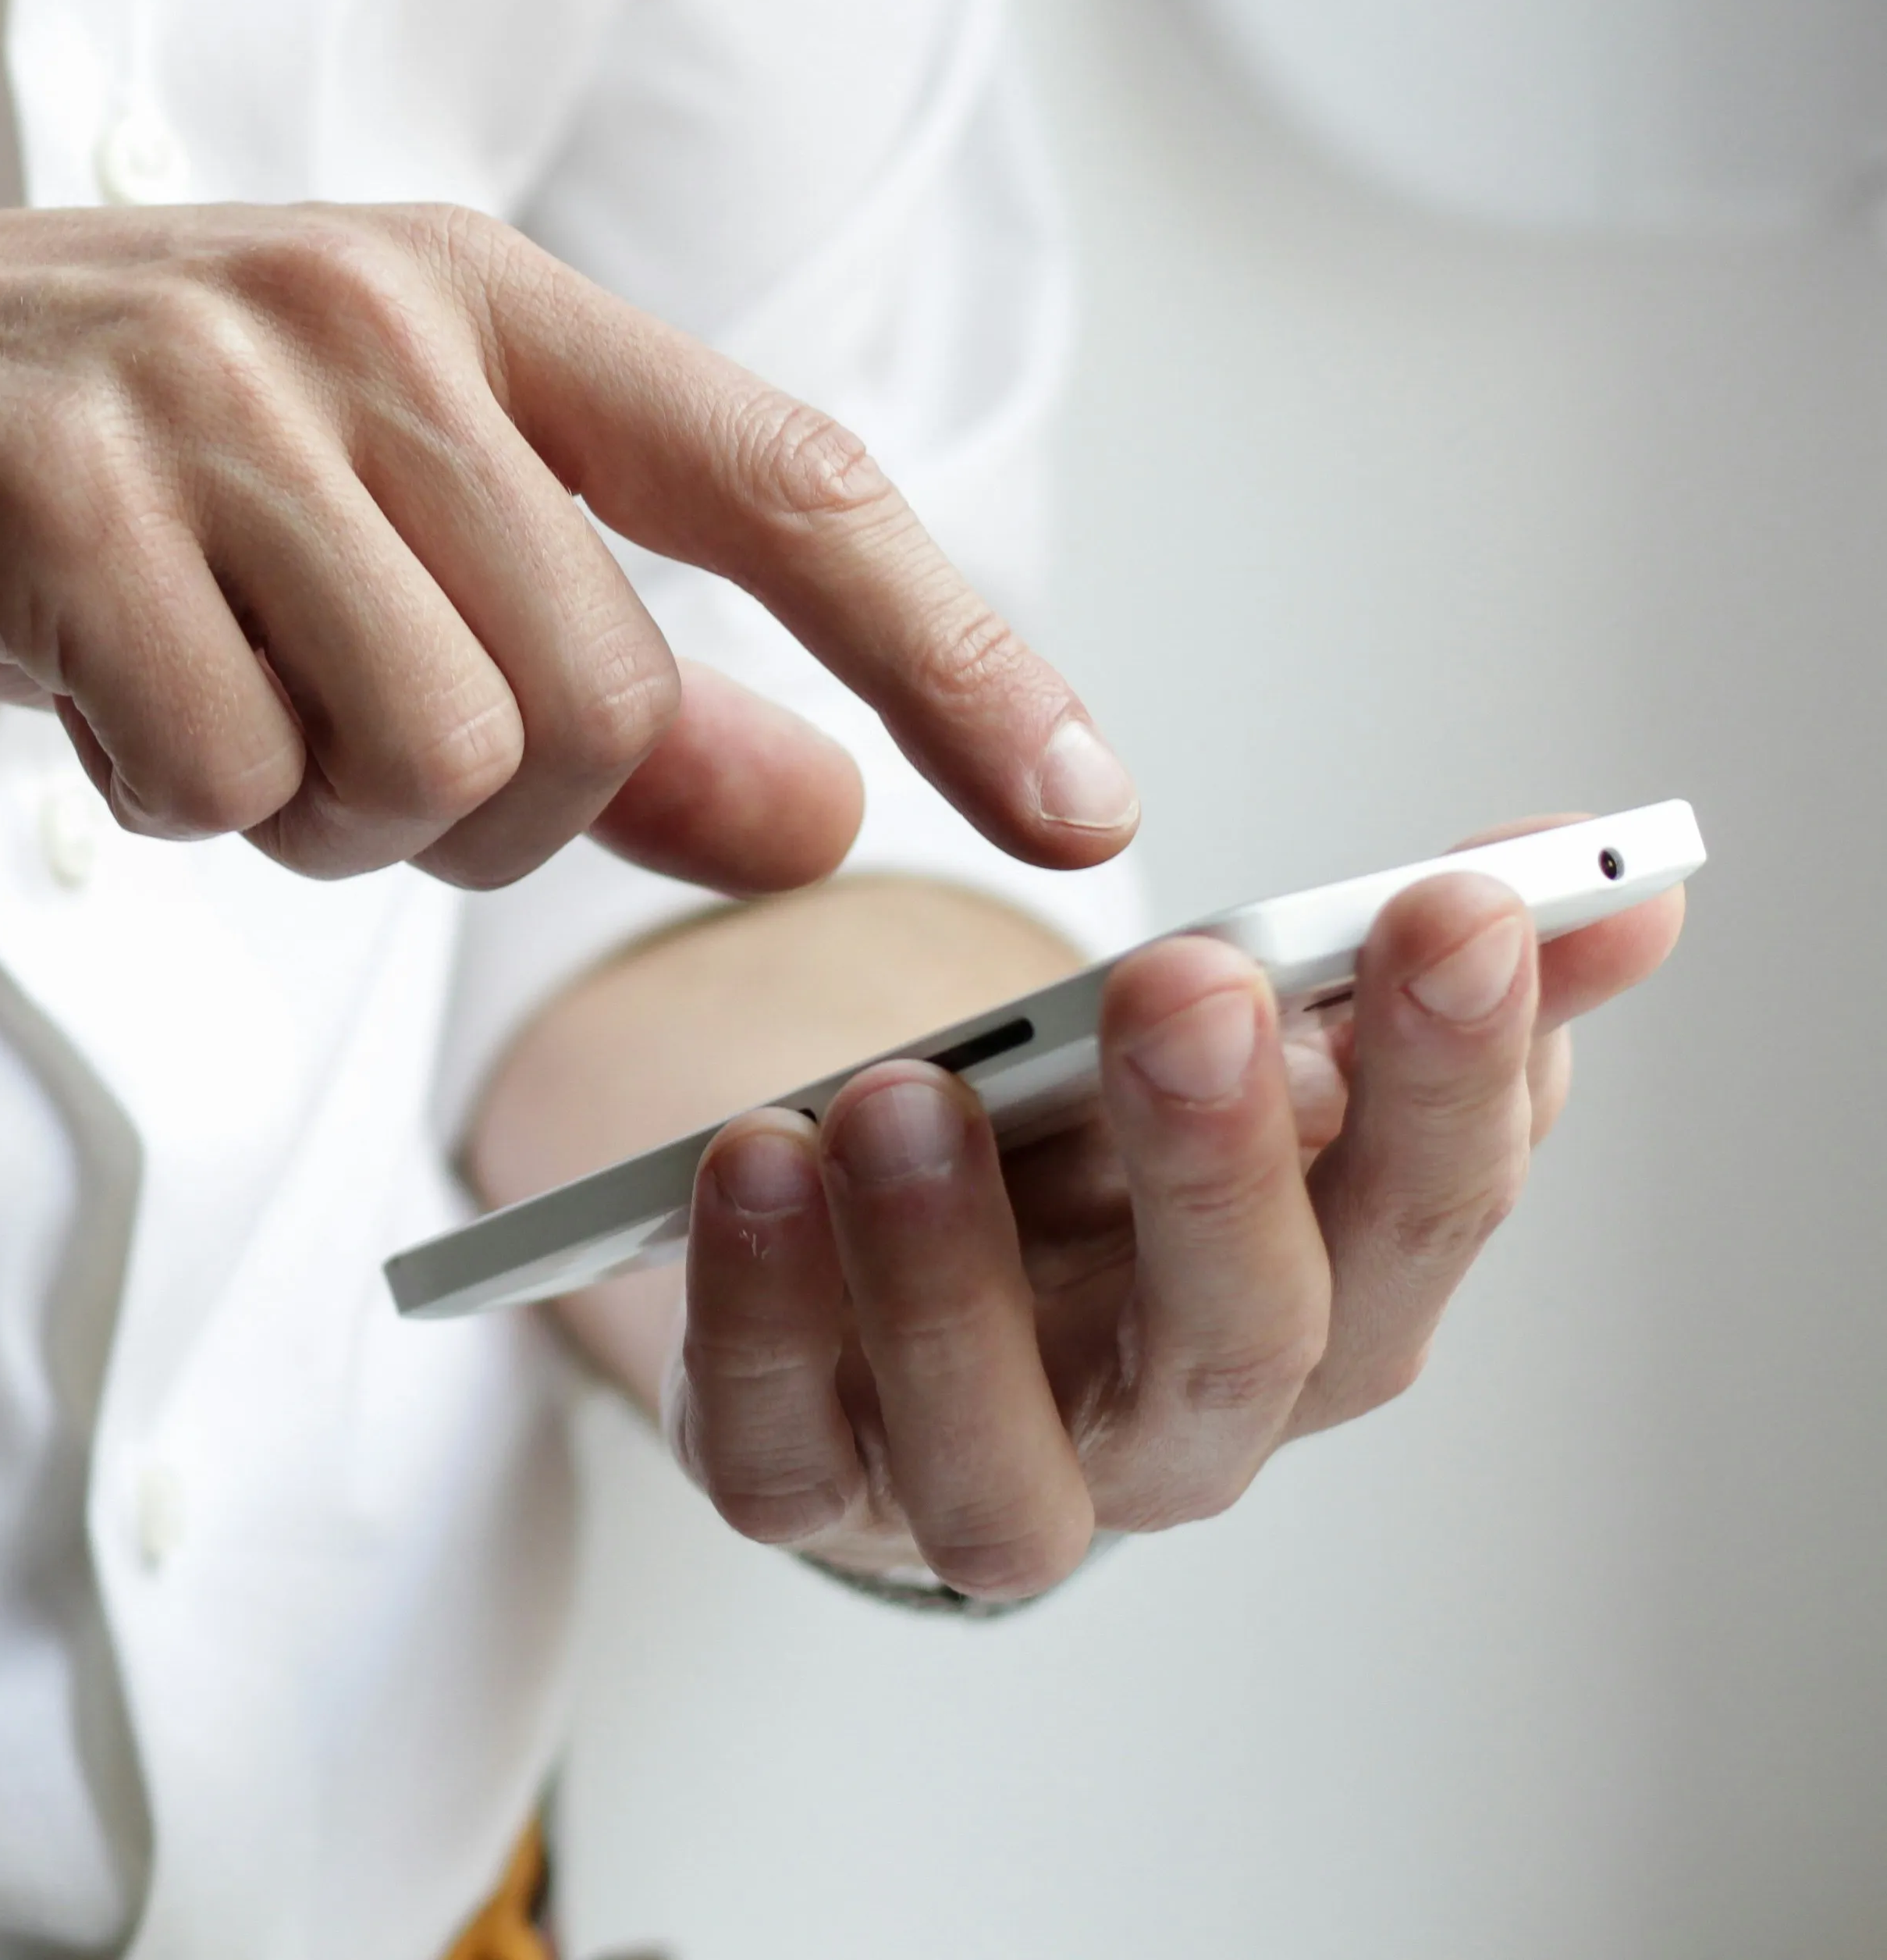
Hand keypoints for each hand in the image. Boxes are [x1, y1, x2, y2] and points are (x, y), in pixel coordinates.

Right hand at [0, 202, 1138, 893]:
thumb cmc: (12, 491)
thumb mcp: (323, 548)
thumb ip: (584, 669)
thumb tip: (819, 807)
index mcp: (456, 291)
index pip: (787, 482)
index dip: (958, 654)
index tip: (1087, 811)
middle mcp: (359, 308)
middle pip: (593, 697)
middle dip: (467, 808)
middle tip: (292, 746)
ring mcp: (202, 385)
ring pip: (429, 756)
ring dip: (302, 811)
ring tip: (170, 702)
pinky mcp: (51, 490)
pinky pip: (224, 778)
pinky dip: (157, 803)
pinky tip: (59, 696)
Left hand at [659, 826, 1686, 1595]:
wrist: (883, 1274)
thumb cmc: (1091, 1170)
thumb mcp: (1239, 1055)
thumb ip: (1403, 977)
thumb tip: (1623, 884)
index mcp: (1323, 1310)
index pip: (1425, 1211)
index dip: (1456, 1071)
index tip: (1452, 905)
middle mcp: (1176, 1432)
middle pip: (1241, 1342)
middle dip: (1222, 1163)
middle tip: (1188, 986)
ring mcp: (983, 1482)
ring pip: (1000, 1452)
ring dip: (951, 1272)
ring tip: (902, 1095)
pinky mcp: (803, 1488)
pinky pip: (776, 1450)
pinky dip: (757, 1317)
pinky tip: (749, 1164)